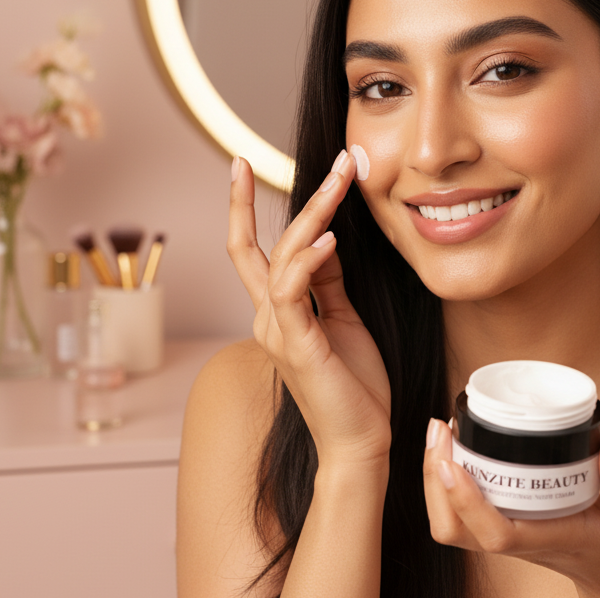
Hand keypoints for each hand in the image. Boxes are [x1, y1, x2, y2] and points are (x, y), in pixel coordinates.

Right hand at [227, 153, 391, 469]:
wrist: (360, 440)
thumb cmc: (354, 383)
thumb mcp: (343, 317)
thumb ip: (329, 280)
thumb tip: (325, 237)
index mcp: (275, 311)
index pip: (251, 250)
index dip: (241, 207)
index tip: (240, 164)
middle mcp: (267, 318)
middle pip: (265, 245)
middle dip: (297, 197)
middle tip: (336, 160)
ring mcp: (278, 331)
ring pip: (282, 260)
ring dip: (314, 216)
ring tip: (342, 182)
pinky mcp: (298, 346)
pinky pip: (292, 293)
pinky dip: (308, 261)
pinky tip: (330, 239)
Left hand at [422, 420, 599, 597]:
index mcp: (552, 538)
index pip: (498, 533)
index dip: (467, 501)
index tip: (452, 461)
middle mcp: (521, 542)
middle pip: (457, 530)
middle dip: (436, 480)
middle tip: (441, 427)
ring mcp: (507, 538)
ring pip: (450, 526)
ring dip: (434, 481)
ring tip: (441, 433)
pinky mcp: (503, 527)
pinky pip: (458, 516)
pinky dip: (444, 483)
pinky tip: (454, 448)